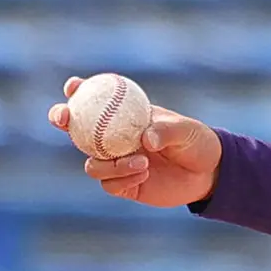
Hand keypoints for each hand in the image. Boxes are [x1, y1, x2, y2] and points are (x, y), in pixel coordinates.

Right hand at [48, 77, 222, 207]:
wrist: (208, 173)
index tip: (73, 86)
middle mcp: (116, 138)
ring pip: (92, 162)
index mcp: (129, 116)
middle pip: (78, 129)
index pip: (99, 100)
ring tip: (142, 162)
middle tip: (63, 118)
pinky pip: (108, 183)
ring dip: (110, 163)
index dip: (80, 91)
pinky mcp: (122, 184)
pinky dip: (121, 179)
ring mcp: (117, 161)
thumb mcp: (186, 131)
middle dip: (63, 119)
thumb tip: (145, 139)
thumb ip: (166, 131)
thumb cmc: (197, 141)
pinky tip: (144, 175)